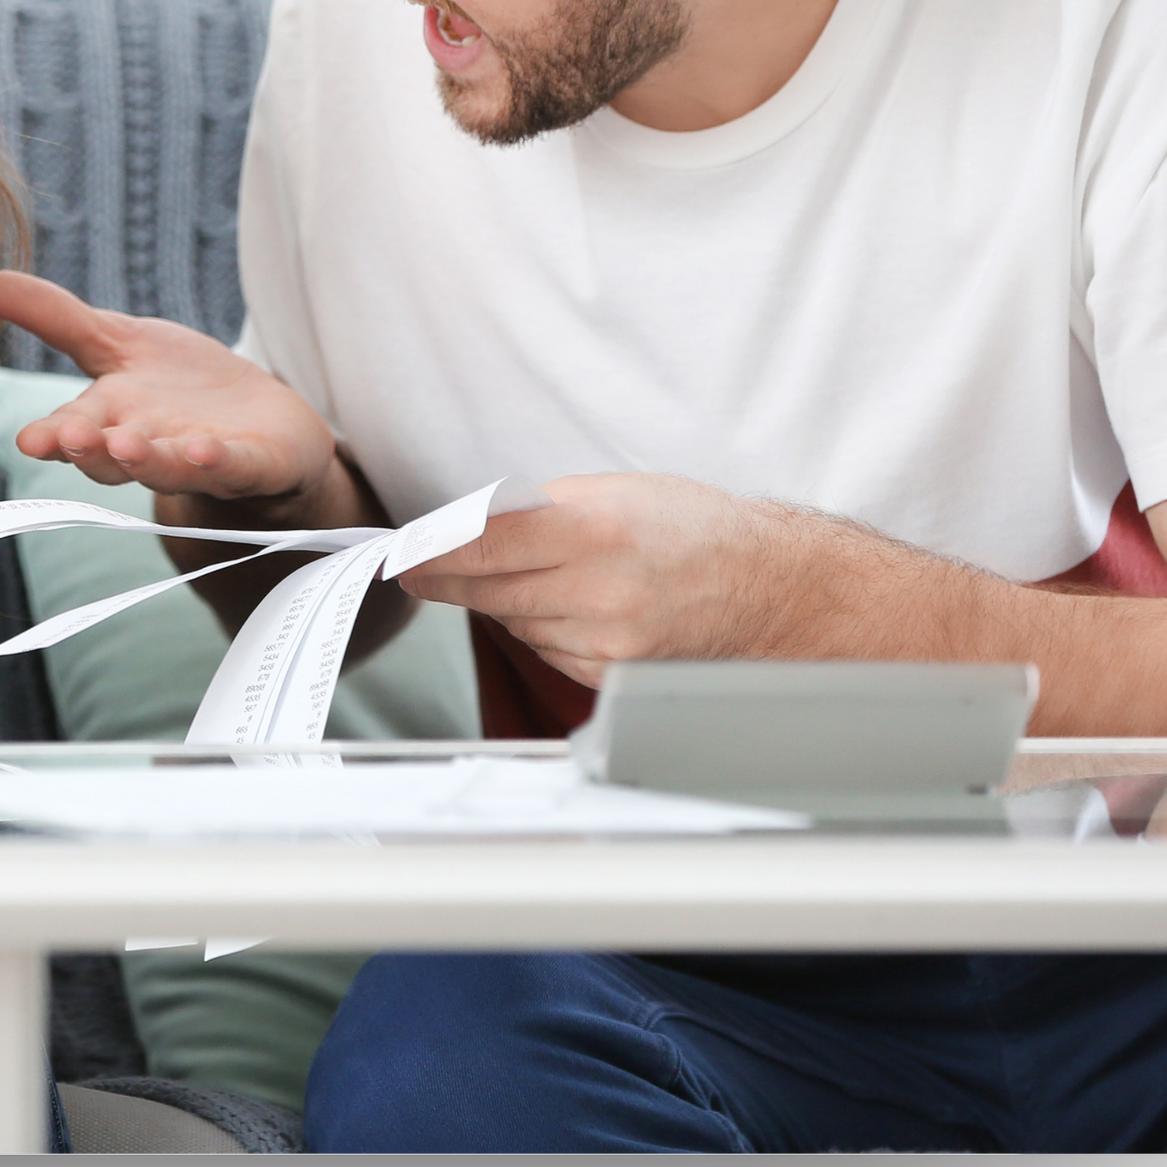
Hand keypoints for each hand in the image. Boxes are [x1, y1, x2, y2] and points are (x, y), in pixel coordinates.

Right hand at [0, 270, 343, 516]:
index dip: (52, 437)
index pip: (73, 431)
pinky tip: (205, 449)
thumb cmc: (179, 386)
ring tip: (128, 445)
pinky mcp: (252, 463)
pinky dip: (218, 461)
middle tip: (70, 440)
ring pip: (168, 465)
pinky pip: (234, 466)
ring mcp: (199, 459)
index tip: (28, 440)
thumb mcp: (116, 341)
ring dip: (148, 460)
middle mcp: (148, 446)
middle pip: (113, 456)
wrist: (263, 426)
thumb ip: (54, 318)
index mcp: (110, 418)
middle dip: (91, 450)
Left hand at [396, 472, 821, 683]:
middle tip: (420, 569)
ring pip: (515, 622)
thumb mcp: (612, 491)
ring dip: (502, 601)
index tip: (402, 556)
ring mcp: (606, 642)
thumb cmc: (691, 527)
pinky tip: (560, 605)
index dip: (433, 553)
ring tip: (519, 576)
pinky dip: (539, 627)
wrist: (765, 587)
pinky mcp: (612, 676)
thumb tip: (470, 531)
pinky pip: (546, 650)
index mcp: (594, 529)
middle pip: (490, 591)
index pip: (484, 544)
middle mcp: (598, 591)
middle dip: (449, 580)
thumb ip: (538, 510)